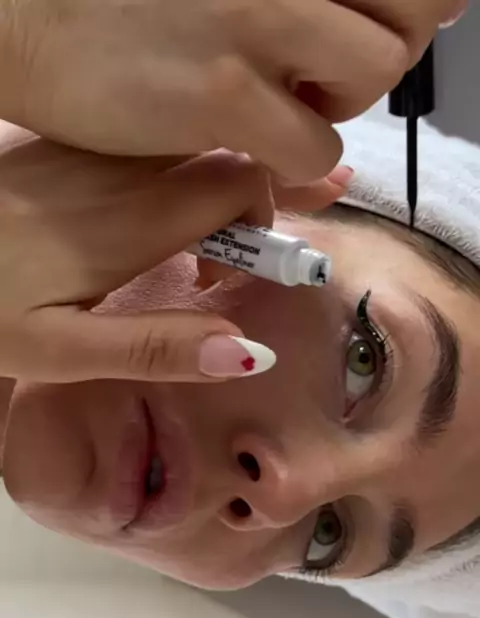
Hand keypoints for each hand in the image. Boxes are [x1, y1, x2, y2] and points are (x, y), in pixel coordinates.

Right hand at [0, 1, 463, 183]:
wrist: (30, 23)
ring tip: (276, 107)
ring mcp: (258, 15)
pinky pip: (315, 147)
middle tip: (317, 72)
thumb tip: (390, 10)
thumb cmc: (125, 0)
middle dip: (375, 52)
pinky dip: (292, 161)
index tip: (356, 32)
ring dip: (337, 104)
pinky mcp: (225, 91)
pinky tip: (244, 141)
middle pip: (414, 6)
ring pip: (375, 73)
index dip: (401, 7)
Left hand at [0, 123, 348, 383]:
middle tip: (217, 263)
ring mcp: (90, 150)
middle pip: (221, 155)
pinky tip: (138, 215)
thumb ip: (155, 349)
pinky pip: (142, 144)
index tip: (233, 274)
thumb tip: (249, 353)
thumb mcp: (63, 351)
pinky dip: (166, 173)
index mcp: (129, 220)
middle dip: (243, 204)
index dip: (261, 225)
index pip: (239, 184)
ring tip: (182, 245)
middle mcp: (118, 170)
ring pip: (184, 144)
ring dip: (207, 188)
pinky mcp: (64, 145)